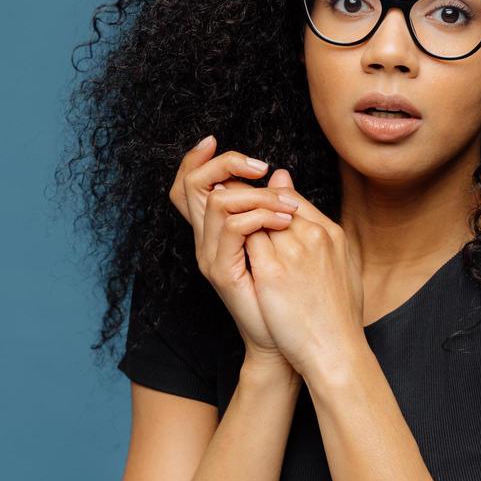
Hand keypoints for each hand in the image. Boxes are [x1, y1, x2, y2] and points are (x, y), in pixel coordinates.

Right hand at [167, 134, 300, 366]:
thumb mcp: (285, 242)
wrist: (290, 341)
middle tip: (260, 167)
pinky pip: (231, 229)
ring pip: (215, 201)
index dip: (195, 159)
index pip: (190, 184)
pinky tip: (282, 222)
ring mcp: (211, 255)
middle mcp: (207, 240)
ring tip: (285, 206)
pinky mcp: (222, 271)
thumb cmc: (291, 295)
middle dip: (224, 164)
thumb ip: (275, 207)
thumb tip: (280, 173)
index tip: (213, 140)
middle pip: (190, 185)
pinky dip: (258, 216)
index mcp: (218, 230)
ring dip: (254, 193)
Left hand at [243, 177, 365, 377]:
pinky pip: (245, 238)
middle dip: (247, 204)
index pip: (292, 199)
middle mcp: (313, 235)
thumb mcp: (340, 268)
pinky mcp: (273, 270)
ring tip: (223, 232)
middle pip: (271, 201)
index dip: (267, 203)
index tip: (251, 214)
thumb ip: (320, 239)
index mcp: (331, 233)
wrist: (335, 350)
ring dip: (236, 219)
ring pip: (255, 214)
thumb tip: (312, 222)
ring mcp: (293, 251)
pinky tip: (225, 249)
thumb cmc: (337, 315)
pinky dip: (232, 238)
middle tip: (227, 213)